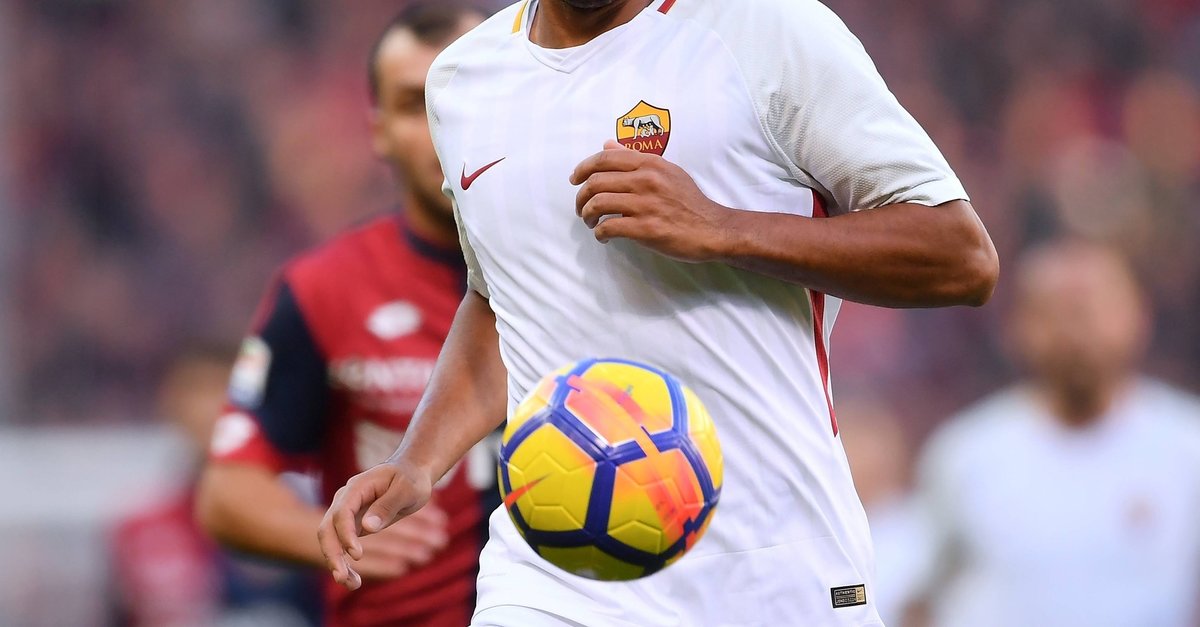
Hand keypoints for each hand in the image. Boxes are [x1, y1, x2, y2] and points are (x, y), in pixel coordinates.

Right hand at [318, 459, 433, 589]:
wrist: (411, 475)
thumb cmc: (411, 479)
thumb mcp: (406, 489)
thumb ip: (387, 505)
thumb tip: (367, 527)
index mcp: (356, 488)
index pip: (342, 512)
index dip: (346, 534)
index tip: (358, 555)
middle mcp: (345, 501)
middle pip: (328, 529)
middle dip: (332, 554)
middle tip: (342, 577)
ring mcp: (346, 515)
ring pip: (332, 541)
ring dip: (337, 564)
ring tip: (351, 584)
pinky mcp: (352, 527)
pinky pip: (342, 546)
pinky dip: (346, 563)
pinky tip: (355, 580)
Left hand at [570, 140, 736, 261]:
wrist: (712, 229)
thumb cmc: (689, 201)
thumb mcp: (665, 171)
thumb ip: (635, 158)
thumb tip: (607, 144)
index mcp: (650, 163)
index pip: (605, 158)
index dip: (583, 168)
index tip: (575, 180)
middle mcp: (646, 180)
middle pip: (596, 182)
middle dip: (581, 196)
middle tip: (581, 208)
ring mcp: (645, 204)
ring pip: (598, 204)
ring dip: (587, 215)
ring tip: (591, 223)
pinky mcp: (646, 229)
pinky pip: (609, 227)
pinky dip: (600, 233)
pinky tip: (604, 237)